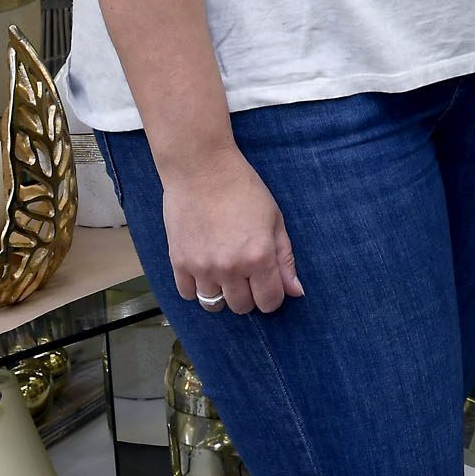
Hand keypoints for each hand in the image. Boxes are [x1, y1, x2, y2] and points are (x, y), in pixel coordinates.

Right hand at [161, 142, 300, 314]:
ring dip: (222, 294)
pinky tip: (203, 268)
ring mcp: (202, 267)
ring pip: (213, 305)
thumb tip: (296, 292)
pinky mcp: (179, 262)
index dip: (272, 297)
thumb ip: (285, 259)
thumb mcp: (275, 219)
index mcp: (259, 256)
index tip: (267, 285)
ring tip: (223, 273)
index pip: (270, 302)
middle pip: (242, 307)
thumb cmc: (243, 188)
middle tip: (246, 275)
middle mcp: (231, 267)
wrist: (201, 168)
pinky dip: (196, 287)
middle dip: (248, 296)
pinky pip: (188, 294)